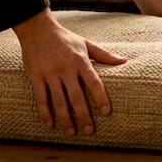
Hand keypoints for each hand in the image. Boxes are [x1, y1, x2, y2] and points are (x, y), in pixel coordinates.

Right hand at [12, 9, 126, 135]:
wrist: (38, 29)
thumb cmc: (65, 38)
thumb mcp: (86, 44)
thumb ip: (105, 55)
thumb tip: (125, 61)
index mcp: (80, 61)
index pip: (94, 82)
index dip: (100, 98)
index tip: (106, 113)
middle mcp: (66, 68)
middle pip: (76, 97)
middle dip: (83, 115)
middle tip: (89, 131)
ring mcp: (50, 73)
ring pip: (58, 101)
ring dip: (65, 119)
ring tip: (71, 133)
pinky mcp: (36, 76)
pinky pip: (41, 98)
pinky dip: (45, 113)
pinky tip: (50, 125)